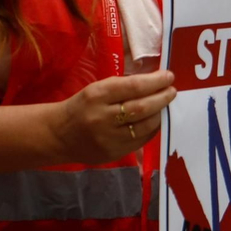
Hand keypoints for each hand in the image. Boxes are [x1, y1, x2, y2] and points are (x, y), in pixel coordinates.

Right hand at [52, 70, 174, 165]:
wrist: (58, 135)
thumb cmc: (82, 106)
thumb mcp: (97, 89)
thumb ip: (123, 86)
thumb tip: (155, 81)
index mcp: (97, 95)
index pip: (133, 87)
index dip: (155, 81)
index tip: (169, 76)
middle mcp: (102, 118)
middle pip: (142, 108)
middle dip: (162, 98)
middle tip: (172, 91)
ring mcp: (108, 139)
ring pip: (144, 126)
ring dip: (160, 114)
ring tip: (164, 106)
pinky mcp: (113, 153)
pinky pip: (140, 141)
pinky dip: (151, 129)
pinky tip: (154, 121)